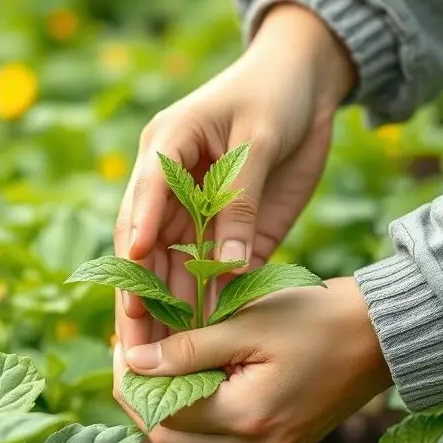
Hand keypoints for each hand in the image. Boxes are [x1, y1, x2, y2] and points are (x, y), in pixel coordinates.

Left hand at [114, 277, 392, 442]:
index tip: (123, 344)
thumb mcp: (248, 323)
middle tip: (134, 357)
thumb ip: (188, 348)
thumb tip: (134, 361)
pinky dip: (194, 428)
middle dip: (142, 402)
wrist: (380, 337)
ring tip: (156, 371)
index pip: (163, 415)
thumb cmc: (317, 319)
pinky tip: (190, 390)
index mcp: (248, 420)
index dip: (133, 380)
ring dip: (166, 417)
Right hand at [115, 3, 355, 348]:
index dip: (138, 243)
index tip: (133, 284)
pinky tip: (203, 340)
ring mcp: (200, 212)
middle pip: (148, 247)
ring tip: (164, 358)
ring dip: (170, 310)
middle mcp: (172, 187)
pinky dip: (207, 304)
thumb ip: (239, 201)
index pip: (144, 200)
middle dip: (140, 296)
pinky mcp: (231, 230)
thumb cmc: (275, 93)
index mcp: (167, 148)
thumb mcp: (259, 139)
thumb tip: (225, 270)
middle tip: (135, 347)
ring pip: (175, 268)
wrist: (309, 83)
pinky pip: (213, 273)